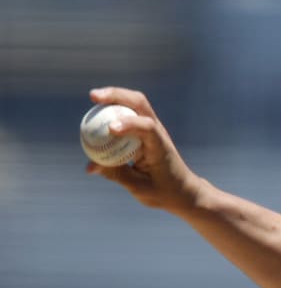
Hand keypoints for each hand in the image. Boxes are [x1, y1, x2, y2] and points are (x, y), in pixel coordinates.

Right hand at [85, 87, 202, 213]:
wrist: (183, 190)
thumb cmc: (164, 192)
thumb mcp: (140, 188)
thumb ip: (116, 174)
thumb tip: (90, 166)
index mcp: (160, 147)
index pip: (148, 128)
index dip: (129, 124)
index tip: (110, 128)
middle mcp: (158, 133)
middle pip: (139, 103)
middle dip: (117, 95)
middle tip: (93, 96)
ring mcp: (153, 129)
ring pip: (135, 103)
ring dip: (115, 96)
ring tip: (93, 97)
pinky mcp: (146, 131)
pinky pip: (129, 114)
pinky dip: (114, 109)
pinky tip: (97, 110)